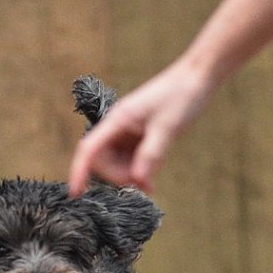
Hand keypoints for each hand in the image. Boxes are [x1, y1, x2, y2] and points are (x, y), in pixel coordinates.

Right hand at [67, 62, 213, 195]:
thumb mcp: (168, 128)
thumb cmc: (181, 96)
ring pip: (115, 163)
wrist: (197, 79)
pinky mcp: (138, 137)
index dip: (79, 171)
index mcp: (118, 120)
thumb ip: (151, 155)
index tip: (75, 194)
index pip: (89, 149)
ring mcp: (127, 132)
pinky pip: (129, 160)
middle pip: (101, 161)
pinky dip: (137, 172)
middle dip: (116, 176)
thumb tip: (137, 181)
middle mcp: (118, 126)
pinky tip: (149, 181)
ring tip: (149, 184)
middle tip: (141, 183)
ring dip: (127, 176)